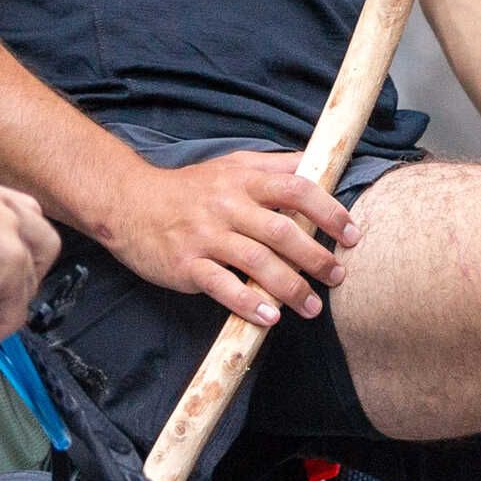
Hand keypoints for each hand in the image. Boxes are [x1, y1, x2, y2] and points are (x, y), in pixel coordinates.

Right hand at [99, 151, 359, 327]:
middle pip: (281, 231)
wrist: (129, 203)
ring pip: (256, 261)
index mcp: (245, 180)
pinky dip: (247, 302)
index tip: (351, 234)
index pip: (296, 189)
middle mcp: (228, 205)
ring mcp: (206, 235)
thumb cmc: (190, 188)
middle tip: (338, 276)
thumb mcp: (232, 165)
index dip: (329, 211)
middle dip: (315, 257)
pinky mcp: (186, 264)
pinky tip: (269, 317)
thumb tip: (317, 163)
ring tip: (312, 307)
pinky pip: (222, 285)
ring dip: (290, 287)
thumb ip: (274, 166)